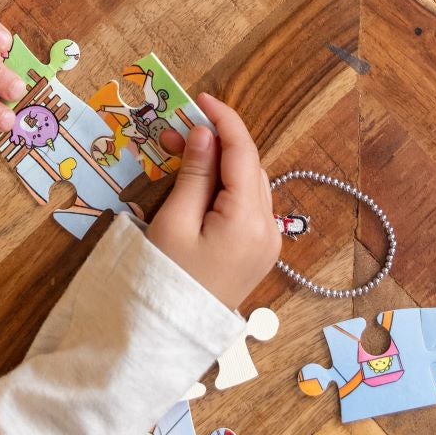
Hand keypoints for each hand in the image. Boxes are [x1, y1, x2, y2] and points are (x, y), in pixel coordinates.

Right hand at [147, 94, 280, 307]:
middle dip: (217, 141)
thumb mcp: (174, 222)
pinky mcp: (259, 251)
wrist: (169, 336)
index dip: (224, 119)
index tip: (200, 98)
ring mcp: (268, 242)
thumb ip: (195, 174)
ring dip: (222, 162)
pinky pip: (248, 205)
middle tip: (177, 129)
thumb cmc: (166, 279)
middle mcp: (269, 229)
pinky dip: (227, 186)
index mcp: (249, 220)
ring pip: (250, 183)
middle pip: (249, 166)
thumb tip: (206, 132)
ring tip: (182, 152)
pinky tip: (200, 181)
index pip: (244, 152)